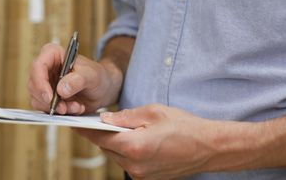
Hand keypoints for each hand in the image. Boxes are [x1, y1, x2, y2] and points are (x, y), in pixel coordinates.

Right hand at [27, 43, 123, 114]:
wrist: (103, 89)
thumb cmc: (97, 76)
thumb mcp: (92, 76)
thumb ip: (77, 80)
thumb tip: (61, 90)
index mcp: (53, 54)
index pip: (38, 65)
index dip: (40, 82)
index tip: (50, 97)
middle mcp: (45, 68)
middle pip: (34, 85)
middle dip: (49, 100)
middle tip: (65, 108)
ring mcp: (45, 84)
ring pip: (38, 99)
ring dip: (56, 108)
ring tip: (77, 107)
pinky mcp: (47, 98)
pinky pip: (45, 108)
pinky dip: (59, 112)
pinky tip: (75, 108)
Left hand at [76, 104, 221, 179]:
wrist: (210, 148)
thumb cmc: (184, 126)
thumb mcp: (153, 112)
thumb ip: (125, 117)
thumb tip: (104, 119)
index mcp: (134, 146)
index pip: (100, 137)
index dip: (86, 129)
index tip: (75, 123)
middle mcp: (135, 164)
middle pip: (106, 148)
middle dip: (100, 134)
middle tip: (94, 120)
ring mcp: (141, 175)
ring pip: (116, 155)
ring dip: (113, 143)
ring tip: (115, 128)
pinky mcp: (148, 178)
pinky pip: (128, 162)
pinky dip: (125, 150)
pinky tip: (130, 139)